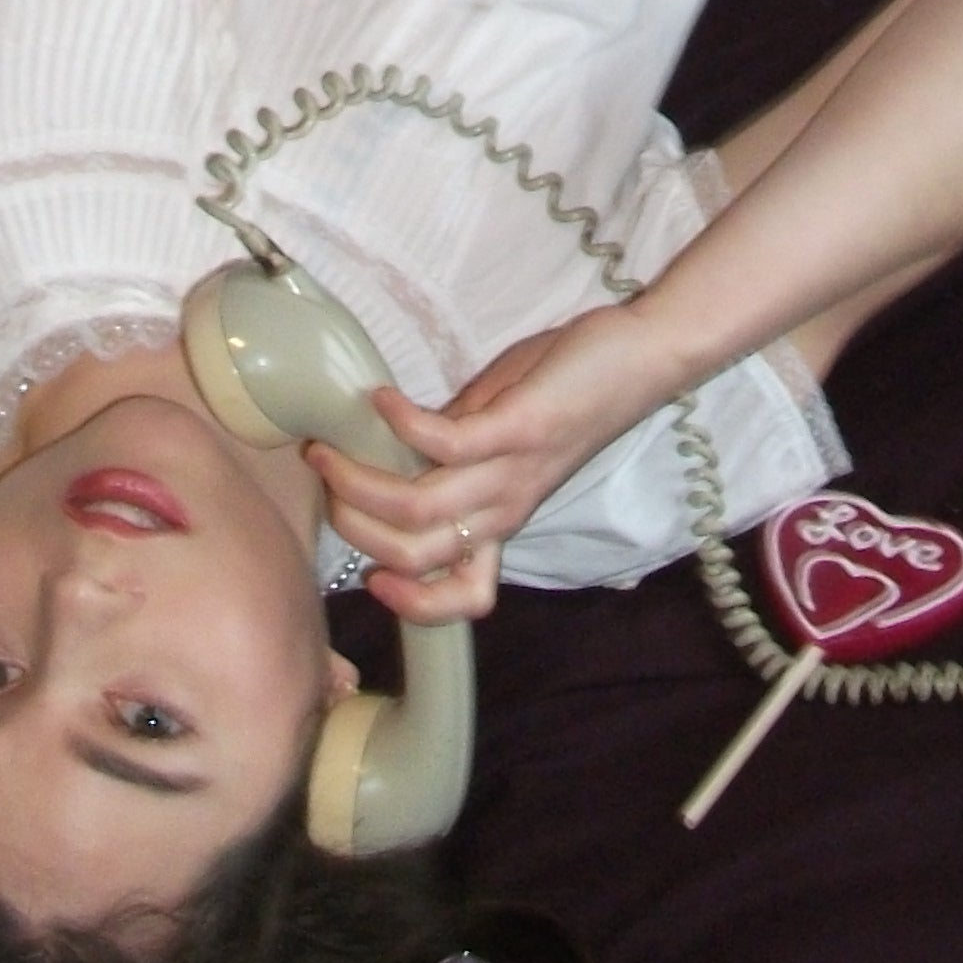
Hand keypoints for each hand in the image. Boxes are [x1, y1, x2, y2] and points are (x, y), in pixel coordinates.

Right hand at [306, 306, 671, 621]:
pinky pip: (442, 443)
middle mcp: (506, 509)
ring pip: (417, 508)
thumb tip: (391, 449)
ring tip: (327, 445)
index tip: (368, 573)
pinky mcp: (516, 428)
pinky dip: (399, 423)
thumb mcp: (502, 436)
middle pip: (414, 553)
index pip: (466, 596)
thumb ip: (452, 452)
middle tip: (324, 479)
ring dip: (357, 478)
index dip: (413, 603)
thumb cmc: (567, 391)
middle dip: (352, 524)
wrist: (639, 359)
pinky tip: (381, 400)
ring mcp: (511, 472)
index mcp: (503, 519)